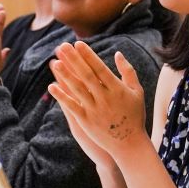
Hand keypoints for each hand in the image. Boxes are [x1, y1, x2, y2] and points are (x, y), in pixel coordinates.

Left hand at [48, 42, 147, 157]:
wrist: (130, 144)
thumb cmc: (135, 115)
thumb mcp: (137, 91)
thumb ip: (128, 71)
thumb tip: (117, 53)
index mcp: (118, 89)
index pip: (100, 68)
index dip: (88, 55)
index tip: (78, 43)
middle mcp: (105, 98)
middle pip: (86, 75)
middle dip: (74, 60)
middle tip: (63, 46)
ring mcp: (95, 110)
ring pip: (77, 90)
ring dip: (65, 76)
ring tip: (55, 62)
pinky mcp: (86, 122)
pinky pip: (72, 107)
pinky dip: (62, 97)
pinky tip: (52, 86)